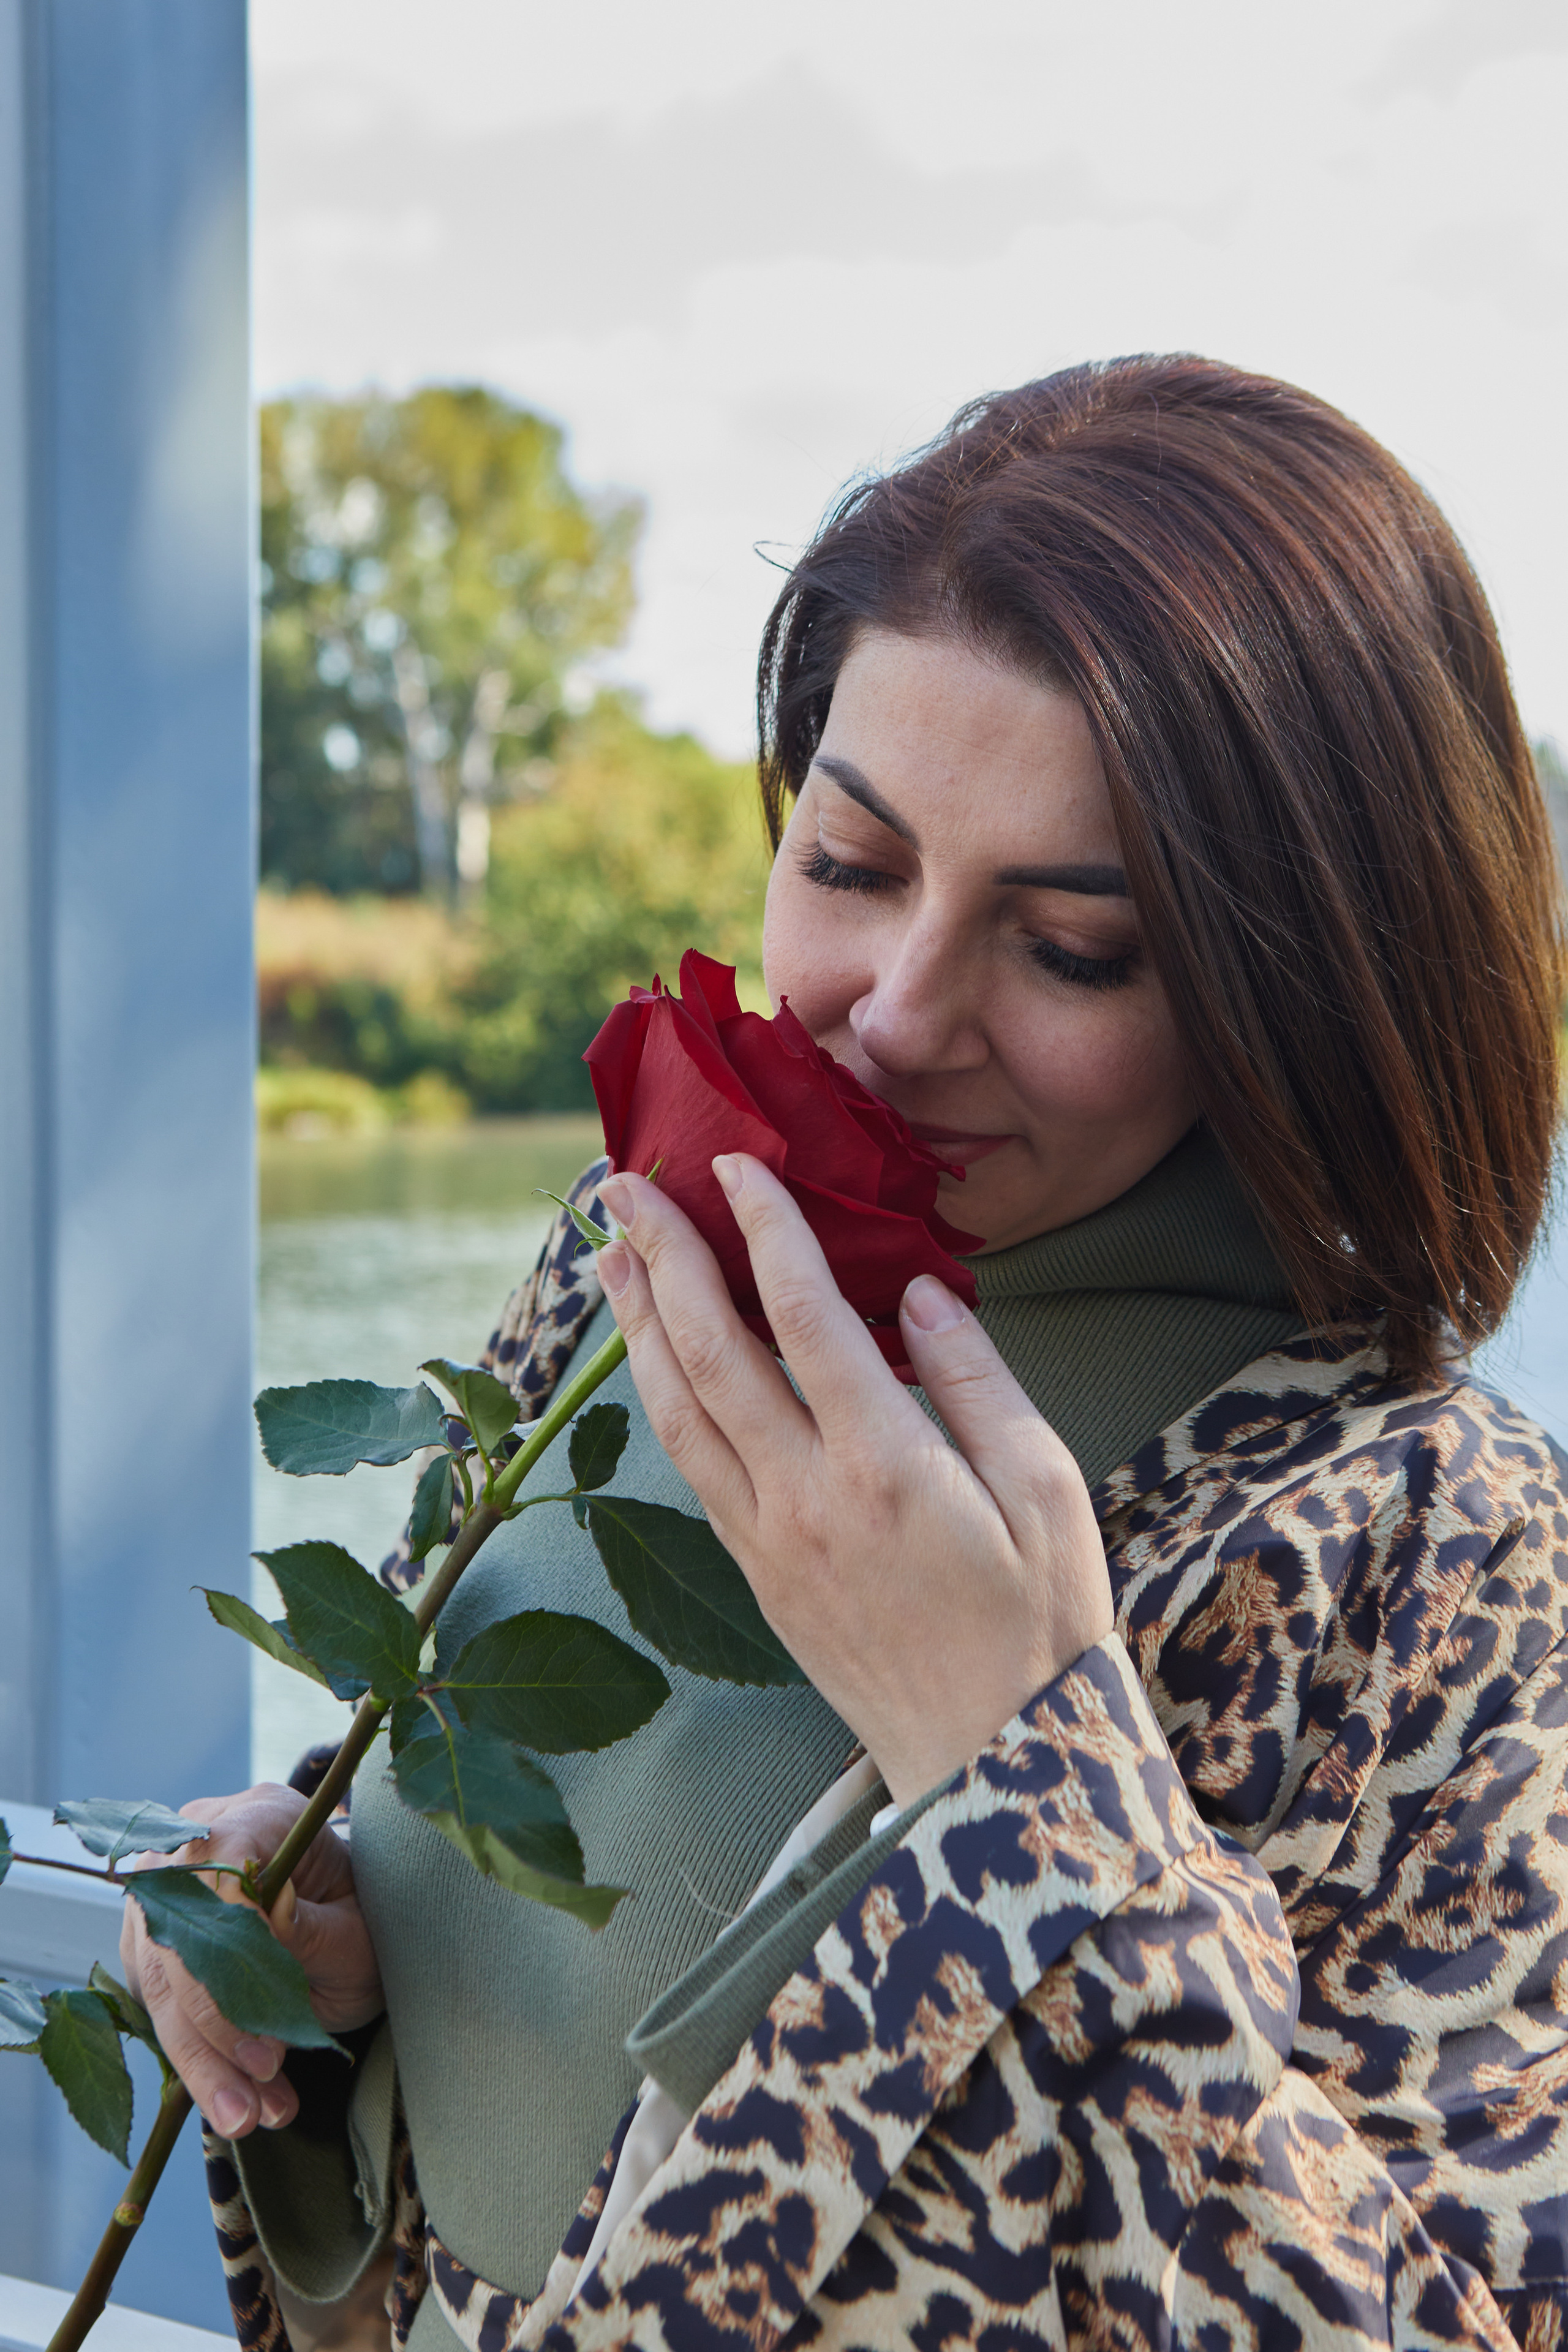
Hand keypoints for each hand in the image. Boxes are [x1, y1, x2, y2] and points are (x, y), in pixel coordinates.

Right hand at [119, 1782, 382, 2138]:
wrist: (351, 1929)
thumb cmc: (365, 1917)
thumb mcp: (359, 1929)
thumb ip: (312, 1927)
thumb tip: (267, 1919)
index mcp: (259, 1817)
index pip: (218, 1869)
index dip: (231, 1948)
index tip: (265, 2028)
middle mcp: (199, 1848)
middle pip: (179, 1936)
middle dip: (216, 2028)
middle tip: (260, 2088)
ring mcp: (168, 1900)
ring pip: (161, 1986)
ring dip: (205, 2061)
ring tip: (248, 2117)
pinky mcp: (156, 1951)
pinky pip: (163, 2012)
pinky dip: (204, 2065)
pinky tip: (242, 2105)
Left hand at [597, 1157, 1113, 1805]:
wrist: (993, 1766)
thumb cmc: (1041, 1627)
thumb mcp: (1049, 1491)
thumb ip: (980, 1382)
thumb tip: (921, 1291)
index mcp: (887, 1464)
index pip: (804, 1316)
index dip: (765, 1229)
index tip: (738, 1165)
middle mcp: (806, 1497)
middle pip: (709, 1351)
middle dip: (662, 1257)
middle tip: (626, 1183)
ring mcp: (768, 1540)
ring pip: (676, 1411)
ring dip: (635, 1324)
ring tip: (609, 1253)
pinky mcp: (755, 1574)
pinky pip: (689, 1467)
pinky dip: (658, 1397)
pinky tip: (647, 1358)